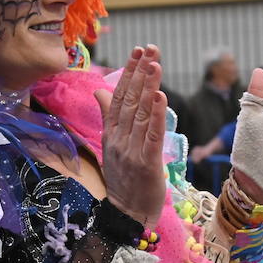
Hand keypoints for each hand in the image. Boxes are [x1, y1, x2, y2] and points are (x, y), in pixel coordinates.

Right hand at [94, 45, 167, 228]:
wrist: (128, 214)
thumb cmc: (124, 178)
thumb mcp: (112, 145)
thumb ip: (109, 116)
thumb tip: (102, 89)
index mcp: (111, 133)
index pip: (119, 96)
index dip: (128, 72)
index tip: (137, 51)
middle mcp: (118, 139)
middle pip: (129, 100)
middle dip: (140, 72)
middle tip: (149, 48)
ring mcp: (131, 151)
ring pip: (140, 114)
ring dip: (148, 86)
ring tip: (155, 63)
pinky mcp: (146, 164)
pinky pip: (150, 136)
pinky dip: (155, 115)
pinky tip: (160, 96)